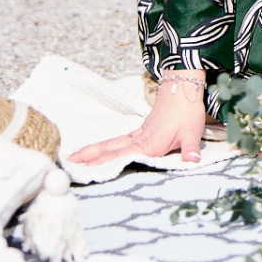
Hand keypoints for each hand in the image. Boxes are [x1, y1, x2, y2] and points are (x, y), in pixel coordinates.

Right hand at [68, 74, 206, 165]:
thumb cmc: (187, 112)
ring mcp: (138, 135)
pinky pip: (118, 141)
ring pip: (111, 144)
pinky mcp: (140, 131)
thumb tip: (192, 161)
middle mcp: (140, 141)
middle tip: (69, 163)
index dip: (105, 164)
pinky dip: (106, 146)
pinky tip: (99, 150)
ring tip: (74, 157)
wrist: (183, 91)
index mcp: (149, 145)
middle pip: (110, 150)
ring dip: (93, 151)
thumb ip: (190, 149)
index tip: (87, 170)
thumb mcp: (192, 133)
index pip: (123, 157)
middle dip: (90, 157)